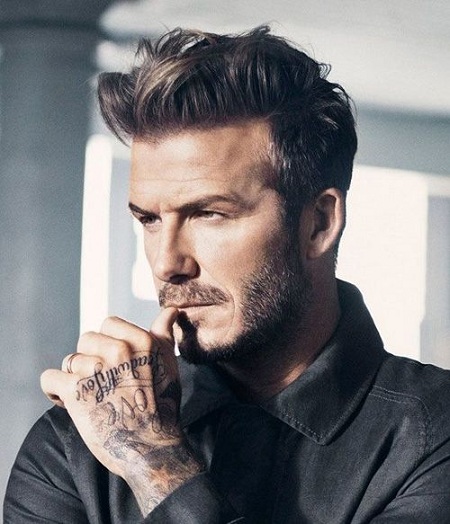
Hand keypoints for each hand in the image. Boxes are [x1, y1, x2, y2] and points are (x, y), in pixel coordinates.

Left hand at [41, 307, 203, 514]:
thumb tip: (171, 310)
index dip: (108, 343)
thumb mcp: (169, 363)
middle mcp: (119, 350)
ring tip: (91, 396)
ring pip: (70, 359)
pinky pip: (50, 378)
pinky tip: (67, 401)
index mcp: (141, 340)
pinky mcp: (76, 392)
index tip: (114, 363)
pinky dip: (55, 391)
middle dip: (91, 359)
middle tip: (105, 383)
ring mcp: (96, 370)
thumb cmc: (162, 404)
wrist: (153, 447)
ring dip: (76, 378)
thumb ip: (164, 333)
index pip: (108, 324)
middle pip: (86, 339)